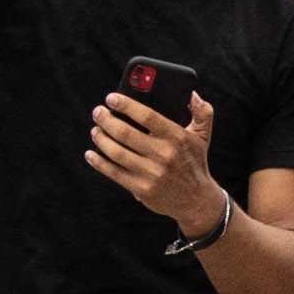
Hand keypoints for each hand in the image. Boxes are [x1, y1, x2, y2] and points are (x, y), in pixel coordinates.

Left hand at [88, 86, 218, 238]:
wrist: (196, 200)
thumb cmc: (195, 162)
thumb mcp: (203, 136)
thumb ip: (202, 111)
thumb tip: (192, 93)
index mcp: (177, 137)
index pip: (147, 116)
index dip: (126, 105)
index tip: (111, 98)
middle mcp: (164, 155)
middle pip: (126, 133)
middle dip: (107, 120)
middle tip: (98, 112)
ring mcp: (152, 173)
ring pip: (117, 152)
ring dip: (101, 139)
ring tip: (95, 130)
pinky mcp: (142, 189)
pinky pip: (115, 173)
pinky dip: (99, 163)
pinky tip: (91, 154)